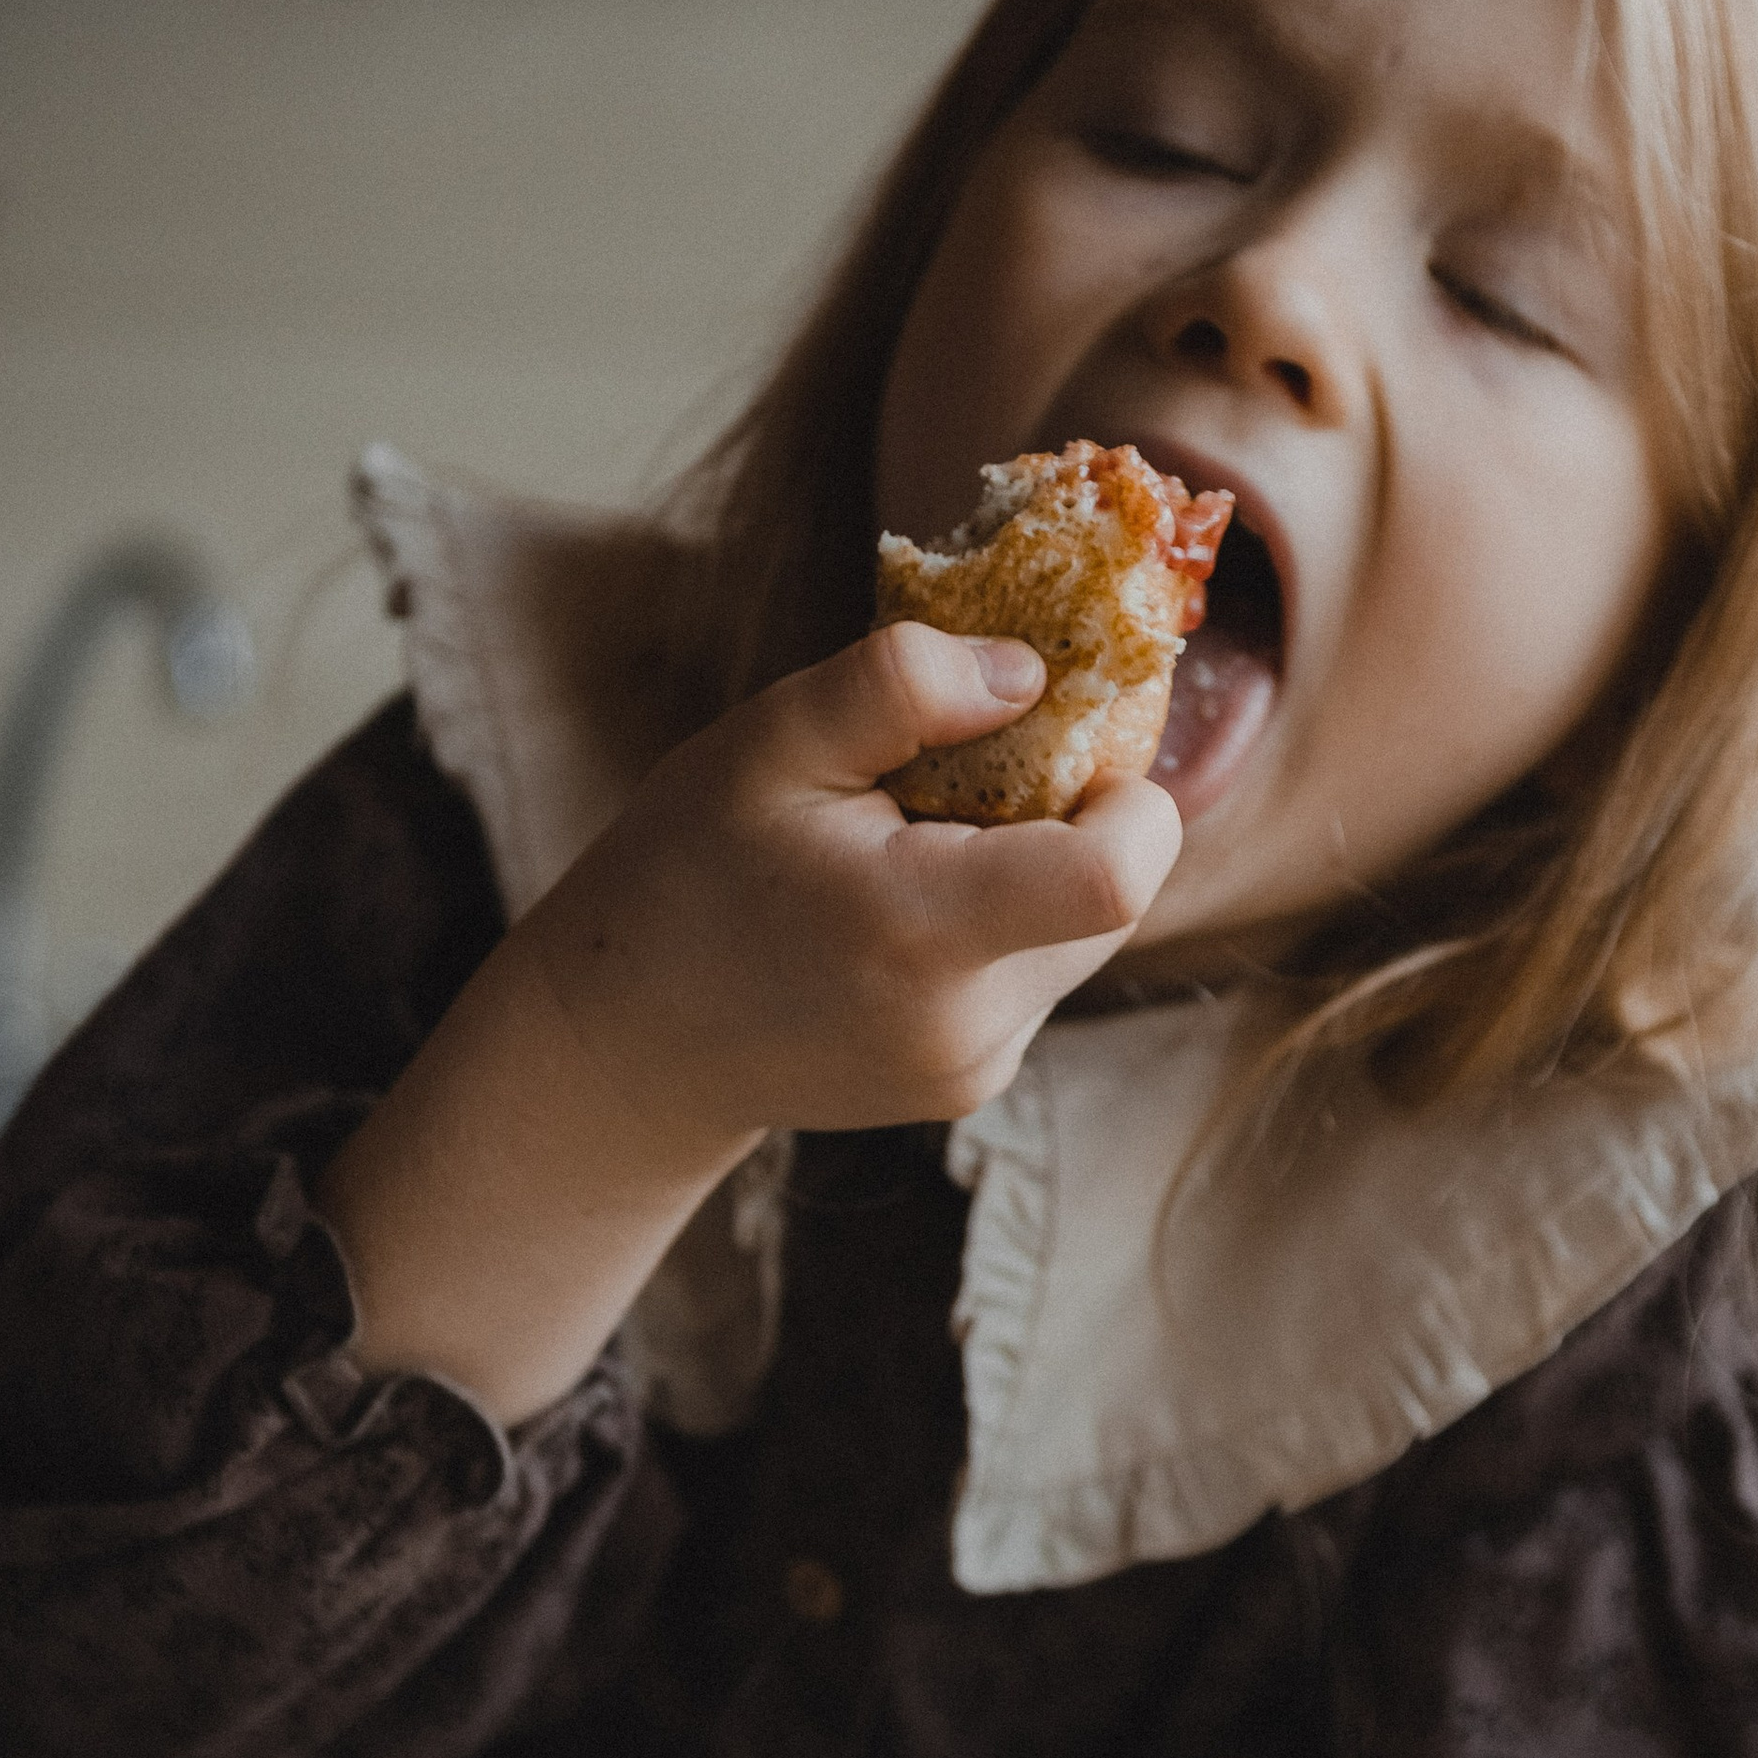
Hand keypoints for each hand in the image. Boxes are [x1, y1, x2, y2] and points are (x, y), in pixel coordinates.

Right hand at [522, 620, 1183, 1164]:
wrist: (628, 1039)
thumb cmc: (687, 871)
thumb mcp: (770, 741)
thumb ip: (898, 686)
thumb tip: (1029, 672)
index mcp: (921, 930)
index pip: (1121, 875)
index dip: (1129, 795)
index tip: (1058, 748)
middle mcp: (968, 1022)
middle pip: (1117, 897)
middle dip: (1067, 821)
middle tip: (950, 786)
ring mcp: (975, 1069)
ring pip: (1081, 937)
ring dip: (1031, 874)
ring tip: (909, 852)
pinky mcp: (970, 1085)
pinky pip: (1035, 978)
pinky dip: (998, 927)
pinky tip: (897, 915)